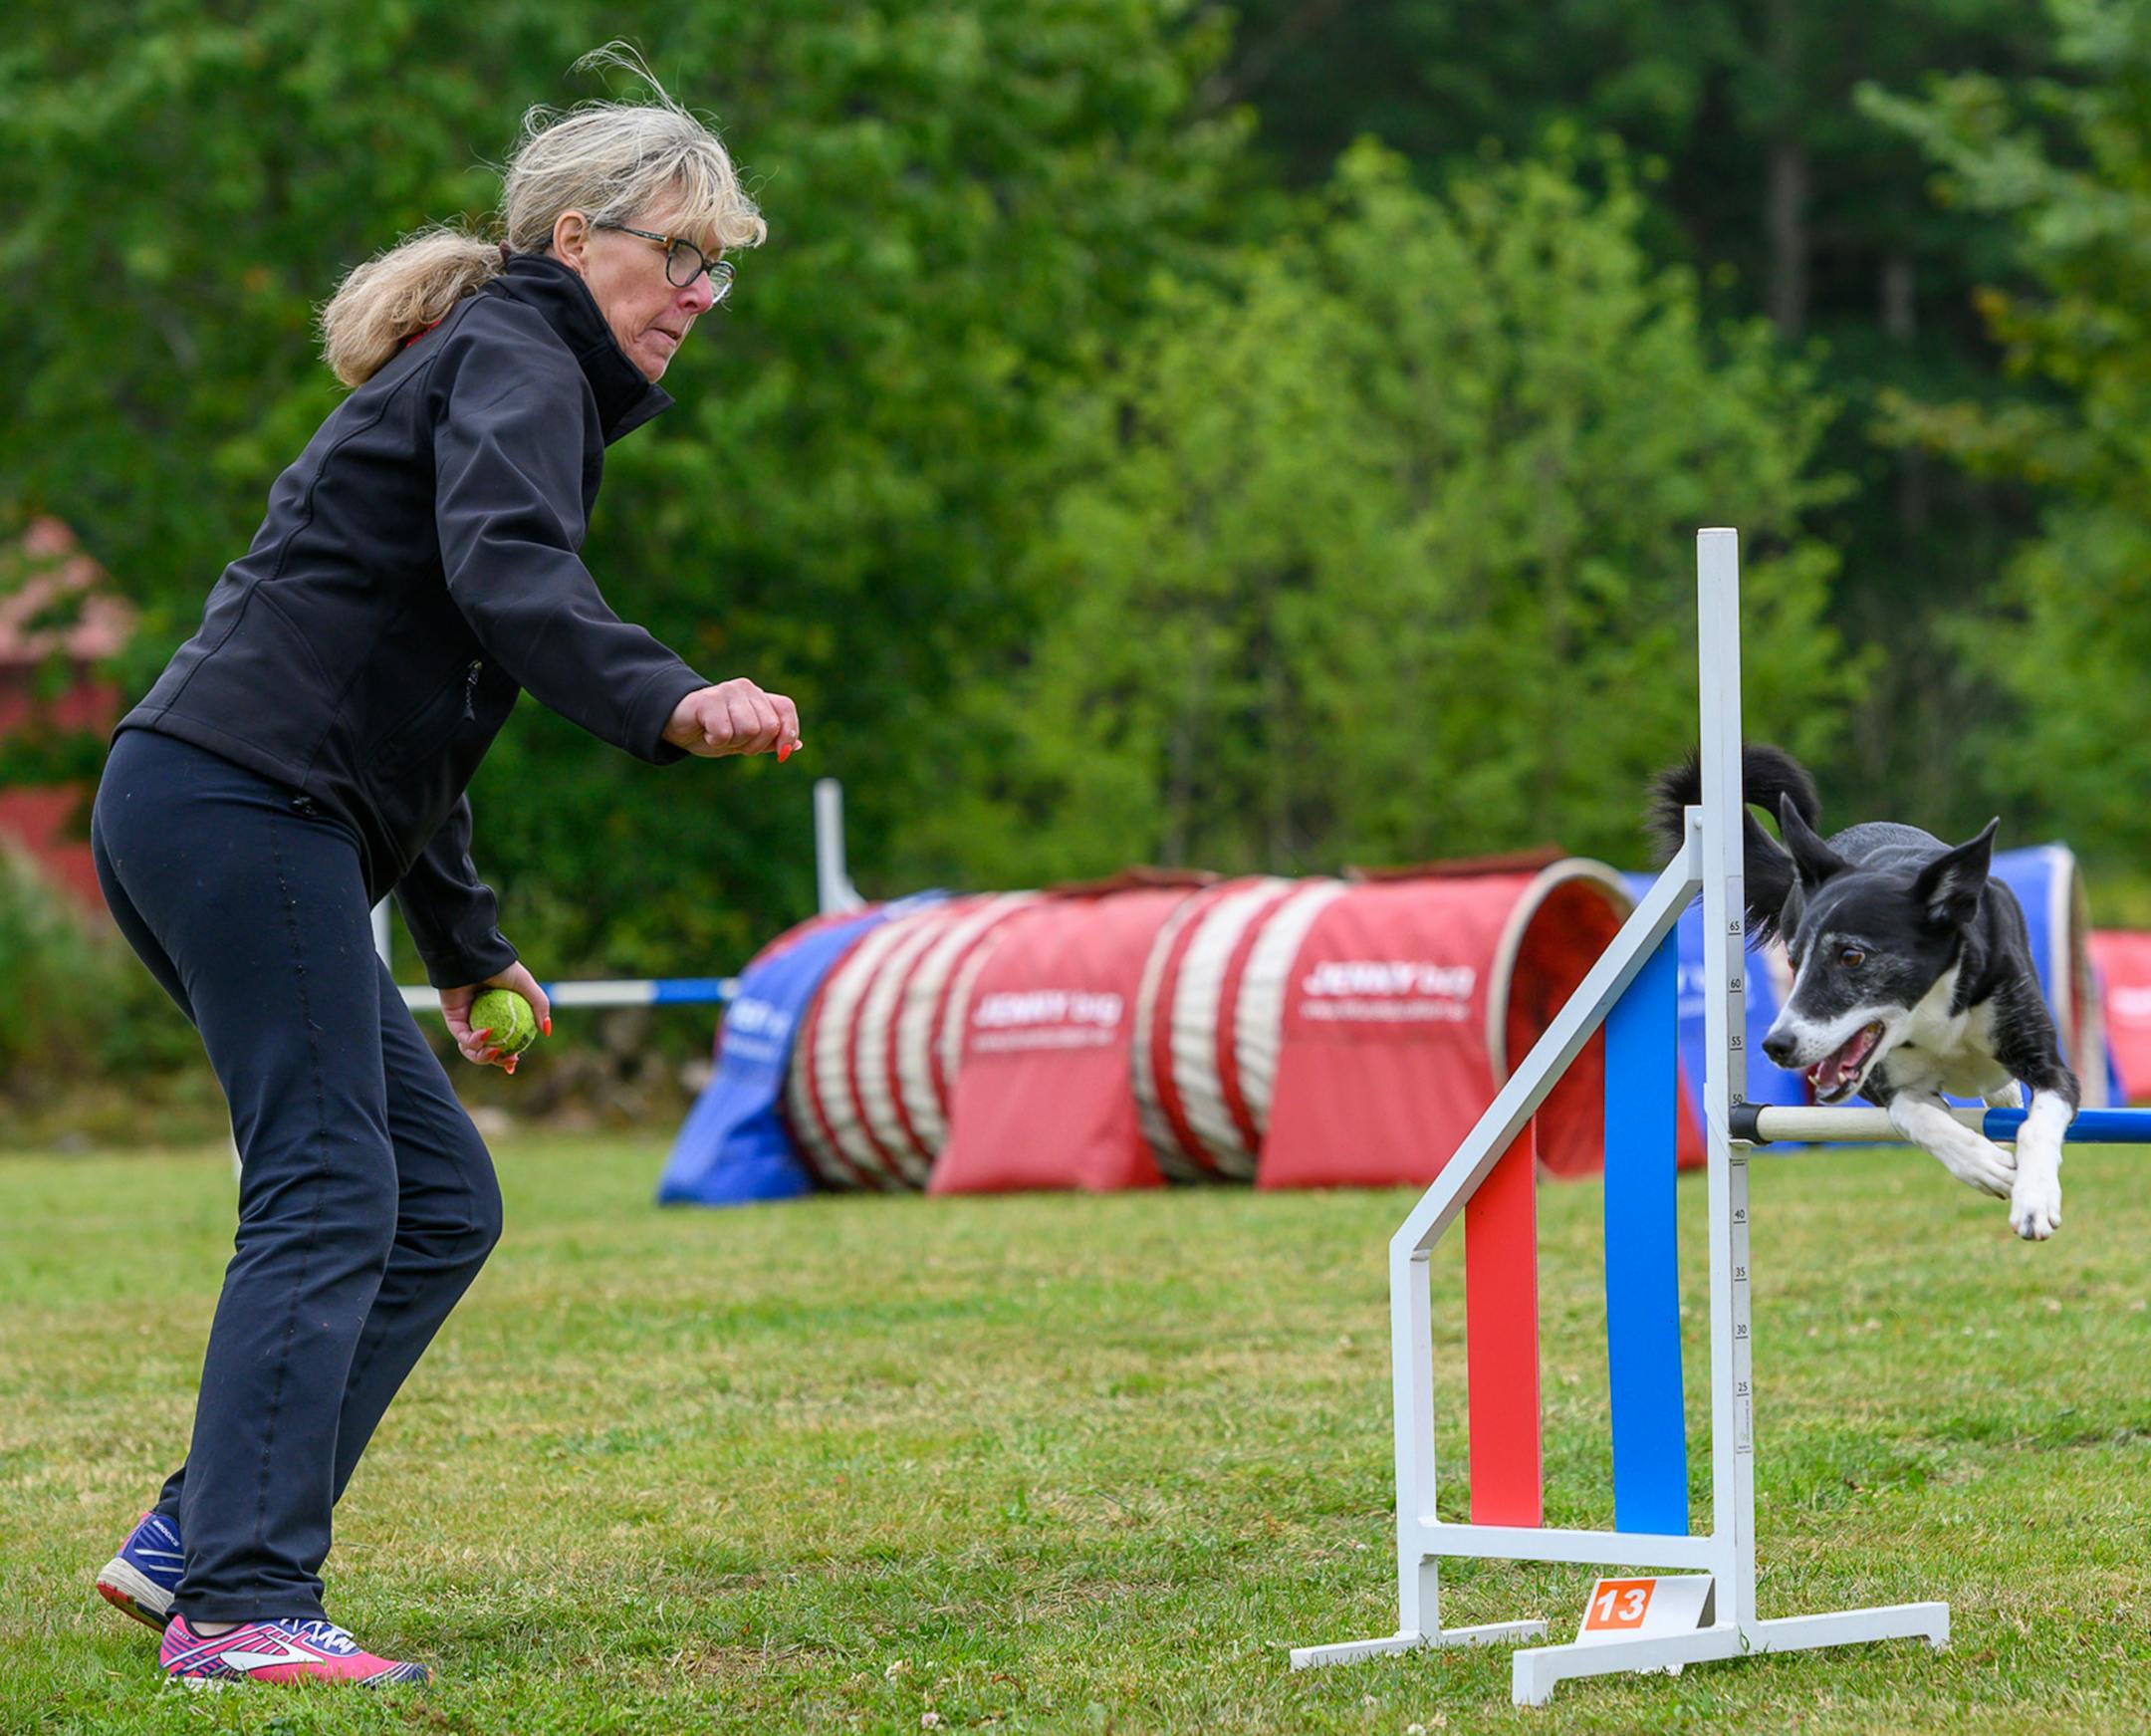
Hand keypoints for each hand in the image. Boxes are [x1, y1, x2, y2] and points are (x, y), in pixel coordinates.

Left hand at [440, 961, 551, 1075]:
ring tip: (495, 1051)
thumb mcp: (527, 986)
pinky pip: (463, 1037)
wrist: (475, 958)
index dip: (510, 1055)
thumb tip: (546, 1031)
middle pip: (489, 1050)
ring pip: (473, 1049)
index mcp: (500, 1016)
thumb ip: (540, 1006)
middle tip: (509, 1060)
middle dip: (498, 1060)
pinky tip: (486, 1032)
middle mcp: (483, 1021)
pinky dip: (474, 1040)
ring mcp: (467, 1022)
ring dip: (484, 1056)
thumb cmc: (501, 968)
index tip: (517, 1060)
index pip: (506, 1041)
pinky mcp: (453, 1020)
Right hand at [663, 678, 801, 759]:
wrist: (676, 724)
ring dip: (732, 742)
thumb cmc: (712, 731)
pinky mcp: (708, 699)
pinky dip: (714, 740)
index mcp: (759, 697)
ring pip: (749, 729)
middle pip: (769, 726)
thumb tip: (797, 746)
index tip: (780, 754)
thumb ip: (770, 741)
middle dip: (753, 745)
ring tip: (718, 734)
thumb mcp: (744, 740)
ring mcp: (728, 691)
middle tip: (734, 741)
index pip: (786, 708)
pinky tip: (706, 732)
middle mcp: (747, 688)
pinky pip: (724, 732)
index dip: (789, 732)